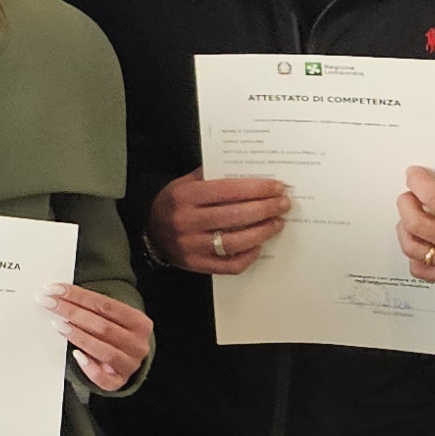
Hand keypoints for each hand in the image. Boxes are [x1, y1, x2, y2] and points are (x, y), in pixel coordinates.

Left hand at [53, 287, 154, 395]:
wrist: (124, 359)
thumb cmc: (112, 333)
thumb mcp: (110, 318)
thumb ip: (91, 309)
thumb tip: (59, 295)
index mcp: (140, 323)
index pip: (106, 305)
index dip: (79, 296)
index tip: (54, 289)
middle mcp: (138, 344)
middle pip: (102, 326)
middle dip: (72, 312)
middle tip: (48, 303)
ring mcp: (130, 365)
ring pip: (104, 350)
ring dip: (78, 336)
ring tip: (57, 324)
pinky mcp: (119, 381)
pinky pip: (104, 378)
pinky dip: (89, 367)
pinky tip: (75, 354)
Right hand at [144, 173, 290, 275]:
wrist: (151, 234)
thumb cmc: (174, 205)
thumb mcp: (184, 183)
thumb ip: (211, 176)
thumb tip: (249, 170)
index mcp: (184, 197)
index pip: (228, 190)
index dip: (256, 189)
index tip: (277, 187)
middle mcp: (186, 221)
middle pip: (235, 216)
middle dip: (266, 209)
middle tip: (283, 204)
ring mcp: (192, 246)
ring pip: (236, 242)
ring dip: (262, 232)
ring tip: (277, 223)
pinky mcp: (197, 265)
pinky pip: (230, 265)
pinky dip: (249, 256)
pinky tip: (258, 245)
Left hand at [399, 170, 434, 294]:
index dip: (417, 181)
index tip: (414, 175)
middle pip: (416, 223)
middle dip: (405, 203)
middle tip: (409, 196)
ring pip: (412, 248)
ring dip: (404, 229)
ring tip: (413, 219)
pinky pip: (420, 270)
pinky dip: (414, 255)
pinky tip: (423, 243)